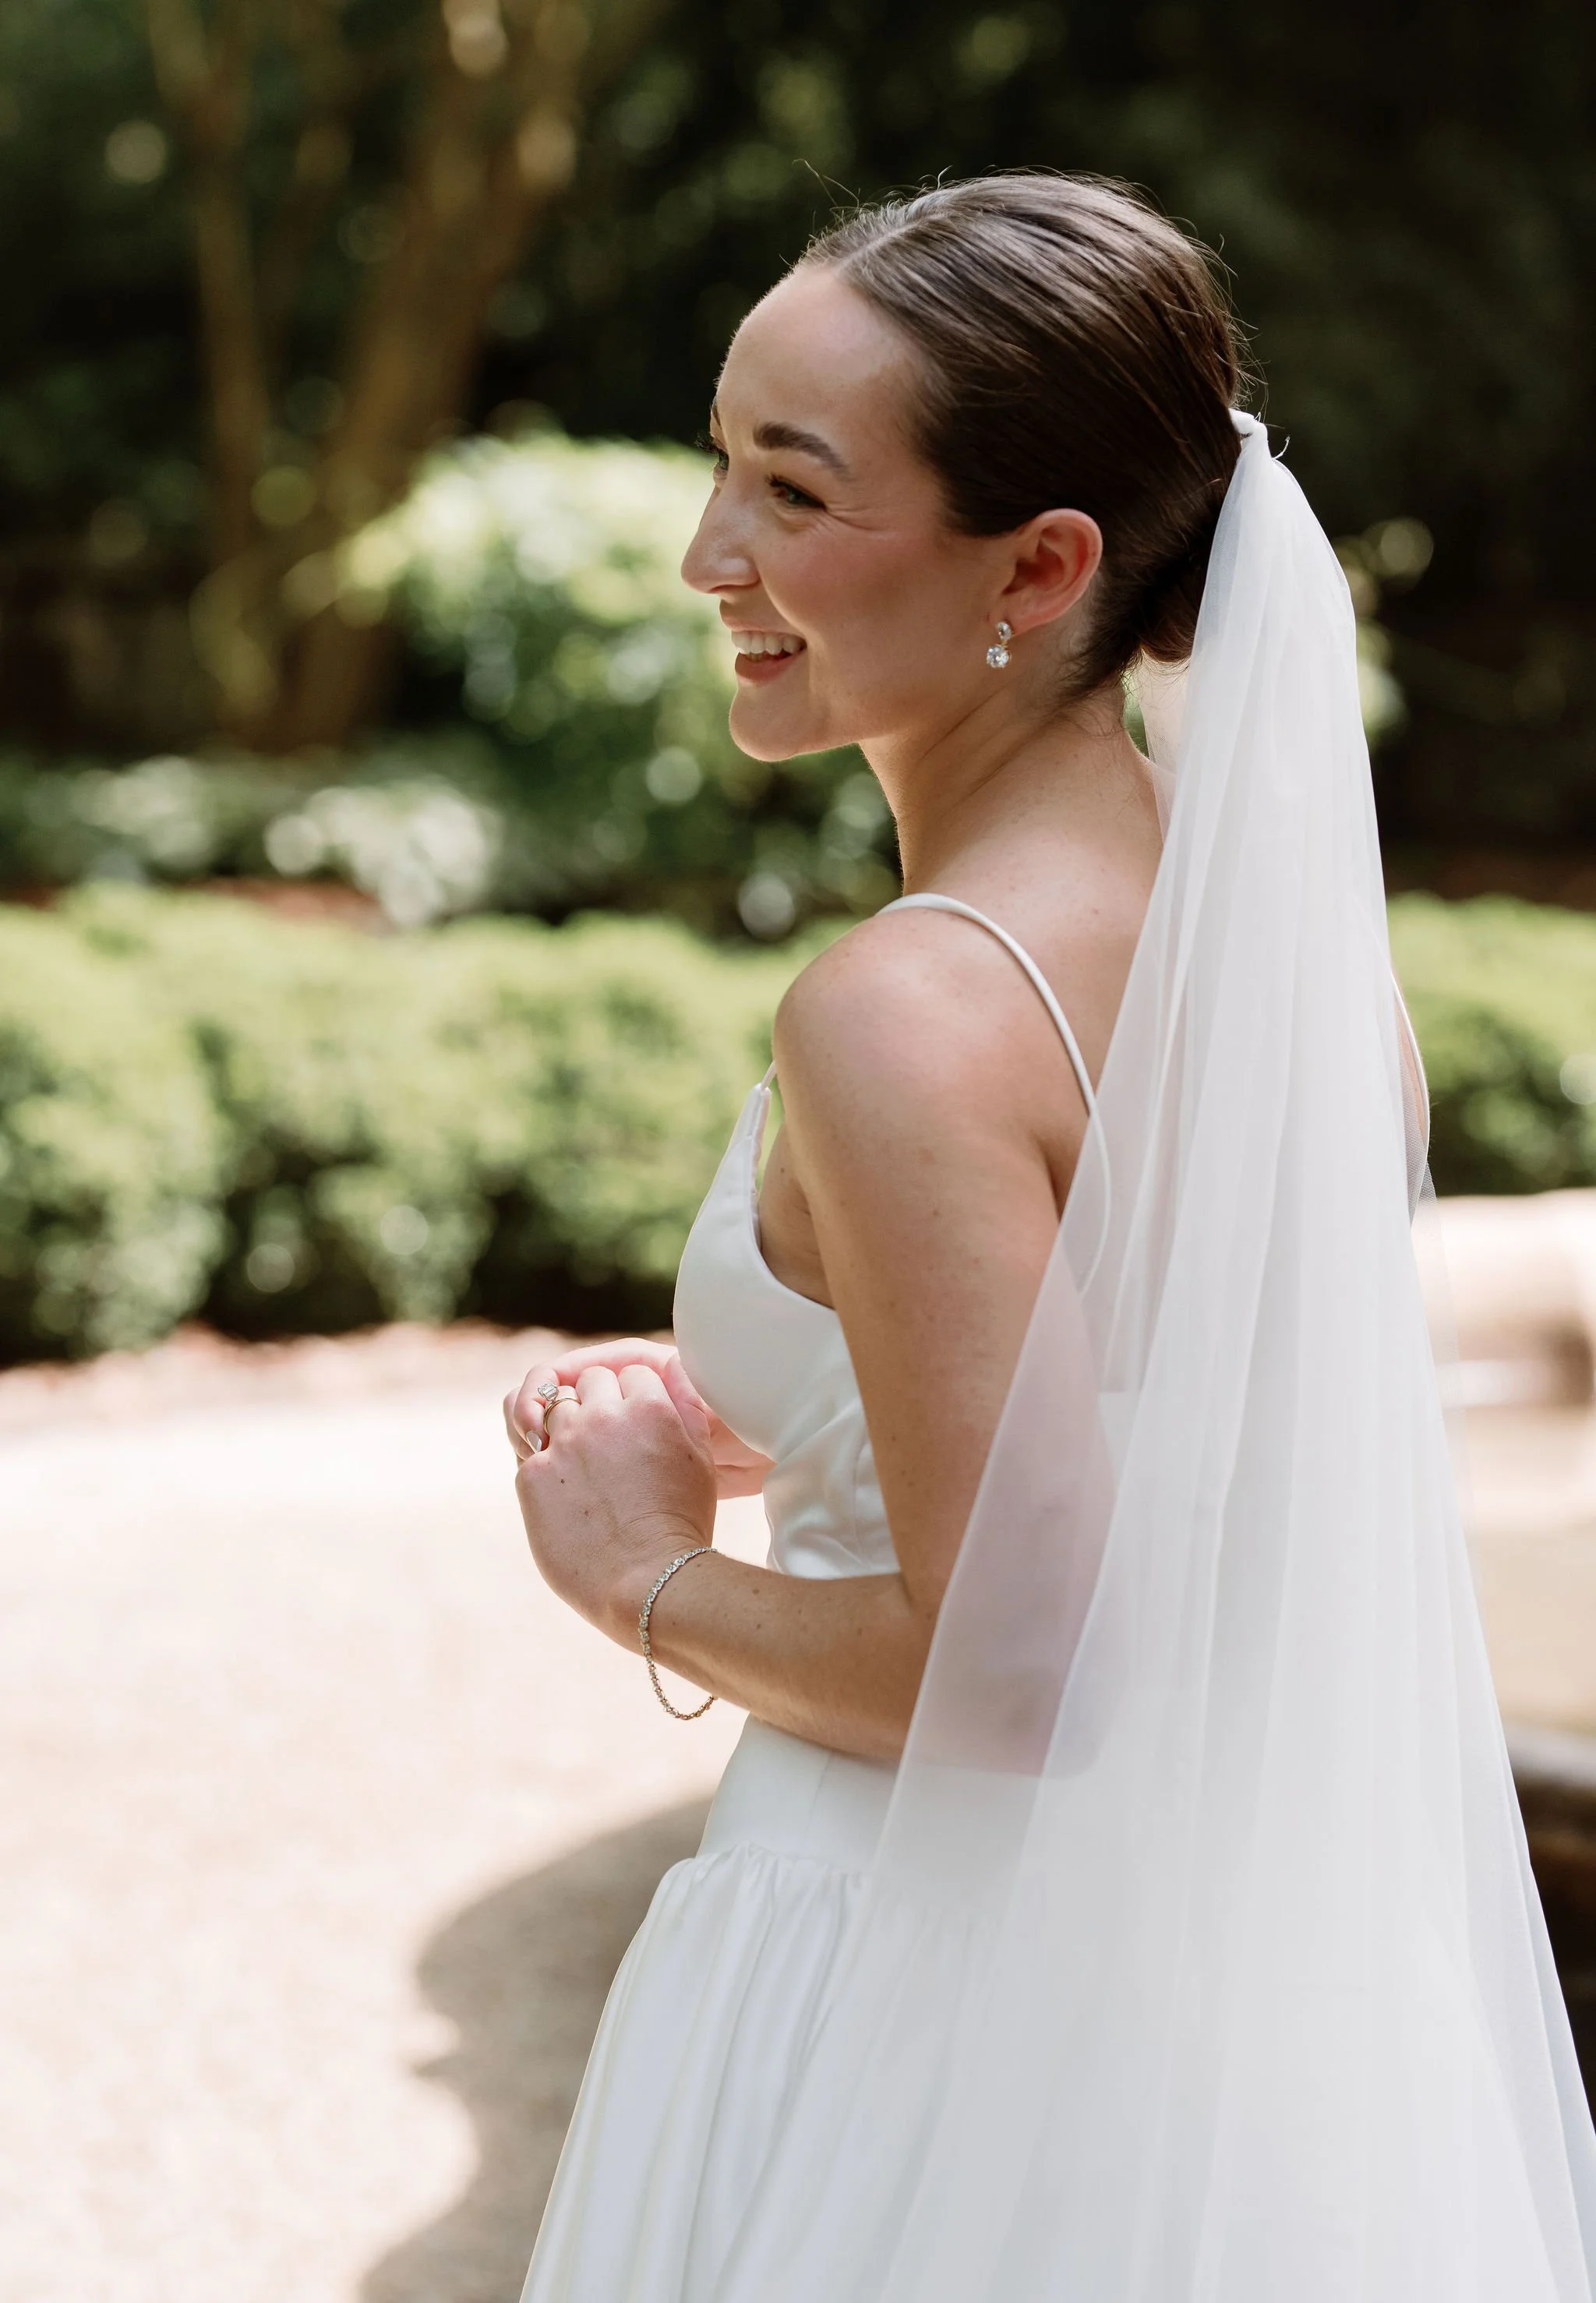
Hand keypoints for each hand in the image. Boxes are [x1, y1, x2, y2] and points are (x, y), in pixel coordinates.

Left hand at [513, 1362, 718, 1643]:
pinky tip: (566, 1495)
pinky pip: (531, 1450)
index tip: (638, 1431)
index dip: (635, 1400)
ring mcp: (564, 1444)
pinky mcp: (531, 1475)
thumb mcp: (700, 1459)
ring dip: (569, 1429)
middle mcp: (603, 1417)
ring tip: (586, 1469)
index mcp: (649, 1407)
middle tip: (610, 1446)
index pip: (630, 1373)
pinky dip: (546, 1466)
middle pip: (591, 1380)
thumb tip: (672, 1367)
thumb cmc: (682, 1524)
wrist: (647, 1585)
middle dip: (599, 1404)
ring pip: (555, 1407)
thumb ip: (685, 1405)